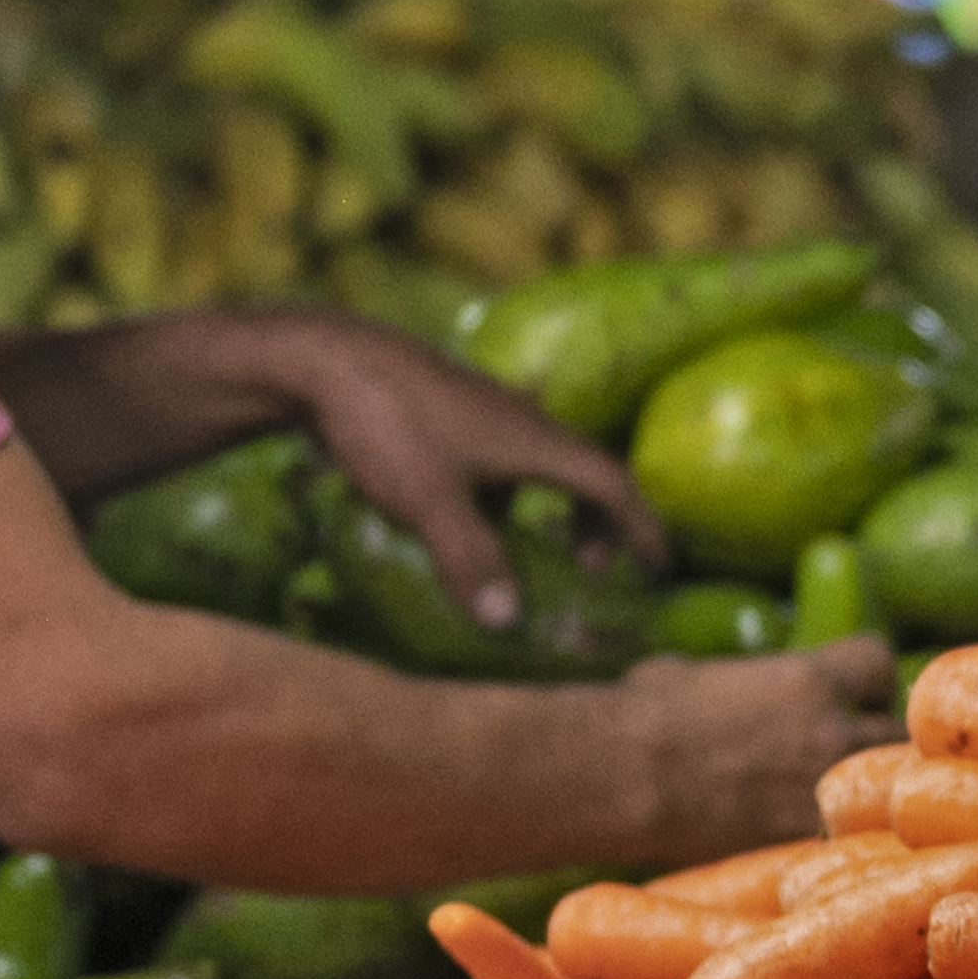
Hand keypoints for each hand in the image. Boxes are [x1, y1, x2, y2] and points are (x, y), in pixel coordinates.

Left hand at [228, 312, 669, 629]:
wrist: (320, 357)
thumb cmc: (386, 424)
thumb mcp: (430, 501)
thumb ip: (471, 561)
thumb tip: (506, 621)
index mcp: (534, 439)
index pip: (612, 483)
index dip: (640, 527)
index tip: (657, 565)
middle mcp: (519, 418)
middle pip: (582, 468)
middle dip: (597, 520)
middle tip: (589, 567)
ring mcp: (481, 409)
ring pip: (536, 460)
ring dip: (546, 505)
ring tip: (524, 548)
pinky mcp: (444, 408)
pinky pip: (496, 454)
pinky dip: (502, 490)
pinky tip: (460, 514)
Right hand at [614, 635, 906, 843]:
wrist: (621, 778)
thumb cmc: (642, 713)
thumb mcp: (695, 674)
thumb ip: (739, 679)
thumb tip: (734, 685)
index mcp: (809, 679)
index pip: (878, 661)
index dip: (866, 677)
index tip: (852, 691)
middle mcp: (831, 732)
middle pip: (895, 728)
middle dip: (874, 736)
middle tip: (845, 749)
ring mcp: (822, 792)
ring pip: (883, 790)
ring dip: (867, 791)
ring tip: (835, 798)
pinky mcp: (803, 841)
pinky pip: (848, 839)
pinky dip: (838, 839)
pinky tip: (814, 840)